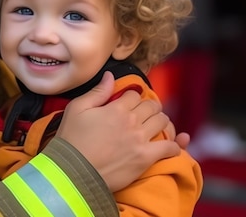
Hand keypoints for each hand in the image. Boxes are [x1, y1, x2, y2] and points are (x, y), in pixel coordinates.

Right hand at [56, 72, 181, 191]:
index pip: (134, 94)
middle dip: (149, 107)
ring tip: (155, 126)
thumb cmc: (71, 139)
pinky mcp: (145, 158)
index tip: (128, 103)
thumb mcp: (76, 108)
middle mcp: (132, 121)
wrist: (73, 171)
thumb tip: (110, 75)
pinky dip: (173, 145)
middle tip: (144, 114)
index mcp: (116, 108)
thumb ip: (97, 91)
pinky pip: (170, 148)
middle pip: (152, 106)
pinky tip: (170, 146)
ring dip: (161, 121)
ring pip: (163, 122)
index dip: (132, 97)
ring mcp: (140, 140)